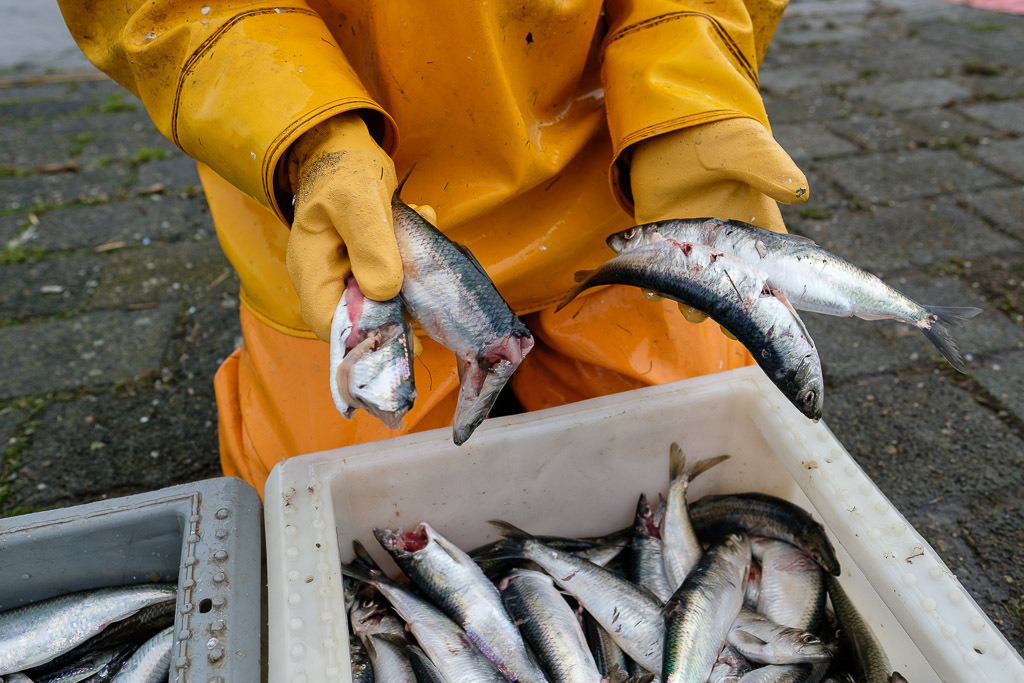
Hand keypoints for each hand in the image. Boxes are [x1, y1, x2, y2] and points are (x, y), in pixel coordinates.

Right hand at [285, 112, 403, 340]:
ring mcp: (348, 271)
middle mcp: (327, 278)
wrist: (342, 145)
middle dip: (401, 302)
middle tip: (428, 281)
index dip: (365, 334)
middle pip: (363, 317)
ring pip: (385, 296)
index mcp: (312, 269)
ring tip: (421, 231)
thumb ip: (370, 243)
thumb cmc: (342, 168)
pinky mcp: (368, 262)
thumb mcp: (357, 198)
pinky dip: (413, 256)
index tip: (406, 329)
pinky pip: (395, 274)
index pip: (329, 324)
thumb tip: (384, 291)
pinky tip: (421, 219)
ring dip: (412, 273)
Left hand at [628, 118, 807, 322]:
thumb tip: (802, 193)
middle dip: (727, 308)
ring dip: (691, 302)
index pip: (766, 270)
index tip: (762, 310)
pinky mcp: (658, 238)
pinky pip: (657, 269)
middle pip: (729, 288)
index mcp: (753, 228)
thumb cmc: (719, 137)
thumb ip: (770, 170)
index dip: (766, 294)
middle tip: (722, 318)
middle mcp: (722, 244)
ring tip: (689, 306)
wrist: (671, 127)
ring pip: (693, 286)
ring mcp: (689, 244)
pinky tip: (652, 290)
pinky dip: (654, 283)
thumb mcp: (748, 149)